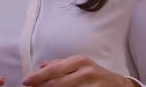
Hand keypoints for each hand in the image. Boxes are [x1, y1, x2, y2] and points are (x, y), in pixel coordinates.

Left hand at [21, 55, 136, 86]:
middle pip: (58, 82)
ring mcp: (92, 85)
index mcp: (79, 61)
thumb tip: (41, 65)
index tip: (26, 81)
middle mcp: (86, 71)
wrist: (119, 85)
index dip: (38, 76)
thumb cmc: (96, 74)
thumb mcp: (80, 65)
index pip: (54, 69)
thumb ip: (60, 64)